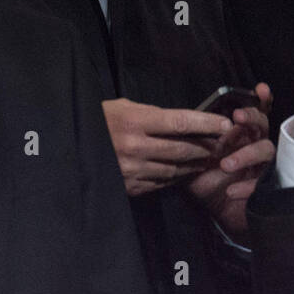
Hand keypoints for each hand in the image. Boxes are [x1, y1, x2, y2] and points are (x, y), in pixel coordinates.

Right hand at [102, 98, 230, 196]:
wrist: (68, 146)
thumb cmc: (98, 120)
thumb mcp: (122, 107)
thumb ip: (152, 115)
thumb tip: (182, 121)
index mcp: (134, 120)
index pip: (181, 122)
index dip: (207, 124)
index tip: (225, 125)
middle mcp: (135, 146)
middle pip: (183, 149)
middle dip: (206, 147)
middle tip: (220, 145)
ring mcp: (132, 169)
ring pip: (174, 169)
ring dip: (194, 165)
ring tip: (206, 160)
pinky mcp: (128, 186)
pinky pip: (160, 183)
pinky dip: (176, 178)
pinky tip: (184, 173)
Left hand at [185, 83, 275, 238]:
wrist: (218, 211)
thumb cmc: (208, 180)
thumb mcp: (194, 159)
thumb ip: (191, 143)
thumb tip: (178, 128)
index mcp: (241, 134)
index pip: (254, 112)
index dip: (260, 100)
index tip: (259, 89)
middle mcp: (255, 144)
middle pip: (263, 124)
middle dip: (252, 118)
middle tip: (237, 117)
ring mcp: (264, 165)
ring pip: (266, 150)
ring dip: (246, 154)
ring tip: (225, 164)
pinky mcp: (266, 187)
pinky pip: (261, 183)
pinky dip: (246, 186)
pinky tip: (231, 190)